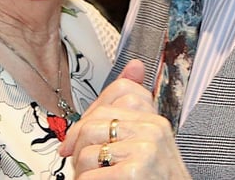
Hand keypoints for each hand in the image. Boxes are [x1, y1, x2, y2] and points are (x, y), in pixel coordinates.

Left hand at [60, 60, 190, 178]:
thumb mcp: (149, 144)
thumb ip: (134, 110)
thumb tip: (135, 66)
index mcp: (156, 121)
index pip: (117, 92)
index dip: (90, 116)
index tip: (78, 138)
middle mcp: (154, 131)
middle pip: (93, 123)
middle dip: (79, 149)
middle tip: (84, 169)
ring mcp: (146, 151)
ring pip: (86, 151)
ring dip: (82, 173)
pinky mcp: (133, 172)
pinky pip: (89, 175)